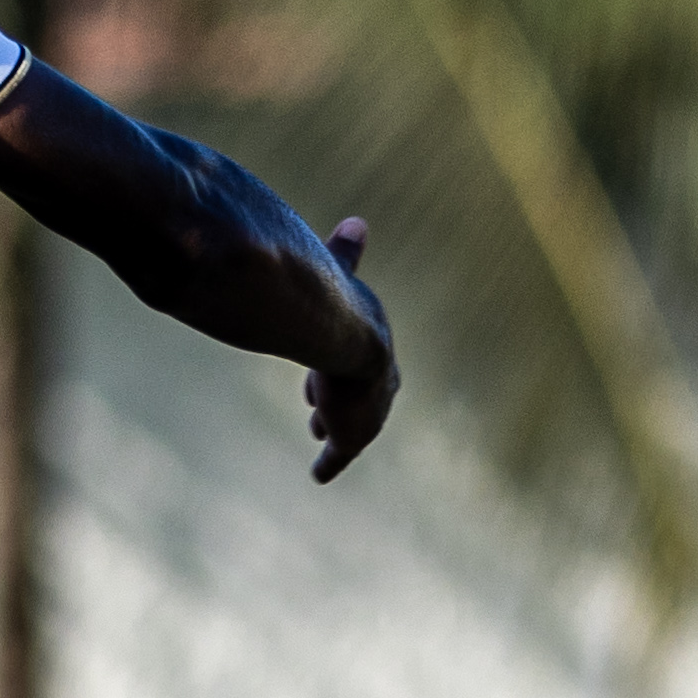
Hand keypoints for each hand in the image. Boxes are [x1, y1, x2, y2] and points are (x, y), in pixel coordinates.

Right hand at [306, 218, 394, 481]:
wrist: (342, 330)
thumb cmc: (329, 296)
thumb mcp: (336, 270)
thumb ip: (346, 251)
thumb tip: (359, 222)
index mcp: (374, 334)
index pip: (368, 347)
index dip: (353, 353)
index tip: (339, 363)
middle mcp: (379, 372)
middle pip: (366, 389)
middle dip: (348, 393)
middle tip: (323, 404)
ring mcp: (370, 405)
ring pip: (353, 420)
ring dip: (336, 422)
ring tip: (318, 428)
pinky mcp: (354, 433)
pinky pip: (342, 452)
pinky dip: (332, 461)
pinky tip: (320, 475)